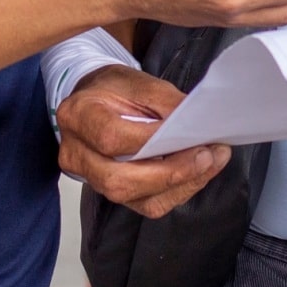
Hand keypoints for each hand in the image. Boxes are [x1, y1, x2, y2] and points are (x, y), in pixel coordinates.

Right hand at [58, 66, 229, 218]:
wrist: (96, 99)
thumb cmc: (116, 89)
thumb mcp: (140, 82)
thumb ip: (166, 104)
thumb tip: (198, 127)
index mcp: (78, 115)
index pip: (111, 138)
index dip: (152, 141)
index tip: (191, 137)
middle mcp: (76, 152)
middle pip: (119, 180)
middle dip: (171, 173)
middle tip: (208, 157)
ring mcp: (89, 177)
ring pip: (133, 197)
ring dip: (179, 185)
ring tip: (210, 163)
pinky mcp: (108, 192)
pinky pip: (144, 204)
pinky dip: (175, 191)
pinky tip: (196, 174)